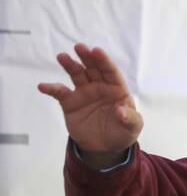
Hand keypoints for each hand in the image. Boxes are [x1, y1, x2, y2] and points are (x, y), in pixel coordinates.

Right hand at [38, 44, 142, 167]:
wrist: (105, 147)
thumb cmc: (123, 132)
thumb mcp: (133, 128)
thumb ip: (130, 118)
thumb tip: (121, 111)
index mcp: (117, 89)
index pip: (111, 72)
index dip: (104, 61)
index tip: (97, 51)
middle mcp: (100, 87)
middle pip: (93, 69)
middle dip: (87, 57)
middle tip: (80, 47)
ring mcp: (84, 93)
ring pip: (76, 75)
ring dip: (70, 65)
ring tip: (63, 57)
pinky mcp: (70, 103)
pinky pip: (60, 93)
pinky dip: (51, 88)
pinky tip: (43, 86)